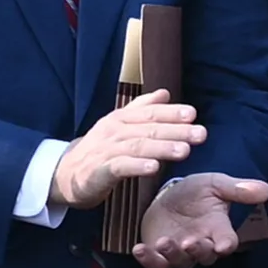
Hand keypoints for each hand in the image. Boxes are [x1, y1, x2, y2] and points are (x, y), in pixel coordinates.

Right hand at [50, 90, 205, 209]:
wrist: (66, 174)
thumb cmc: (100, 149)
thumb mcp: (119, 125)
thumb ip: (142, 109)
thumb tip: (165, 93)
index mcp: (121, 119)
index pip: (150, 113)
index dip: (171, 113)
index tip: (193, 114)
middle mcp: (114, 131)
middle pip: (149, 129)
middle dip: (177, 131)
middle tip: (201, 134)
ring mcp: (105, 150)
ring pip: (137, 146)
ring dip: (162, 148)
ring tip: (185, 151)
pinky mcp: (98, 171)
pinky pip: (119, 167)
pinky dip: (137, 166)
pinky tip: (154, 168)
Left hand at [131, 172, 267, 267]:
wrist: (168, 195)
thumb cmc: (196, 191)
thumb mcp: (215, 184)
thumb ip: (237, 189)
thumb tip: (266, 189)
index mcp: (218, 229)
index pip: (228, 242)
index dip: (226, 245)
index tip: (223, 245)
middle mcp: (201, 244)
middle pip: (204, 256)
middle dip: (198, 250)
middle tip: (190, 242)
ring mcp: (179, 252)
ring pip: (180, 262)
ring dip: (173, 254)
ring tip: (164, 241)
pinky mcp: (159, 255)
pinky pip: (155, 264)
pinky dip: (147, 259)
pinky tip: (139, 248)